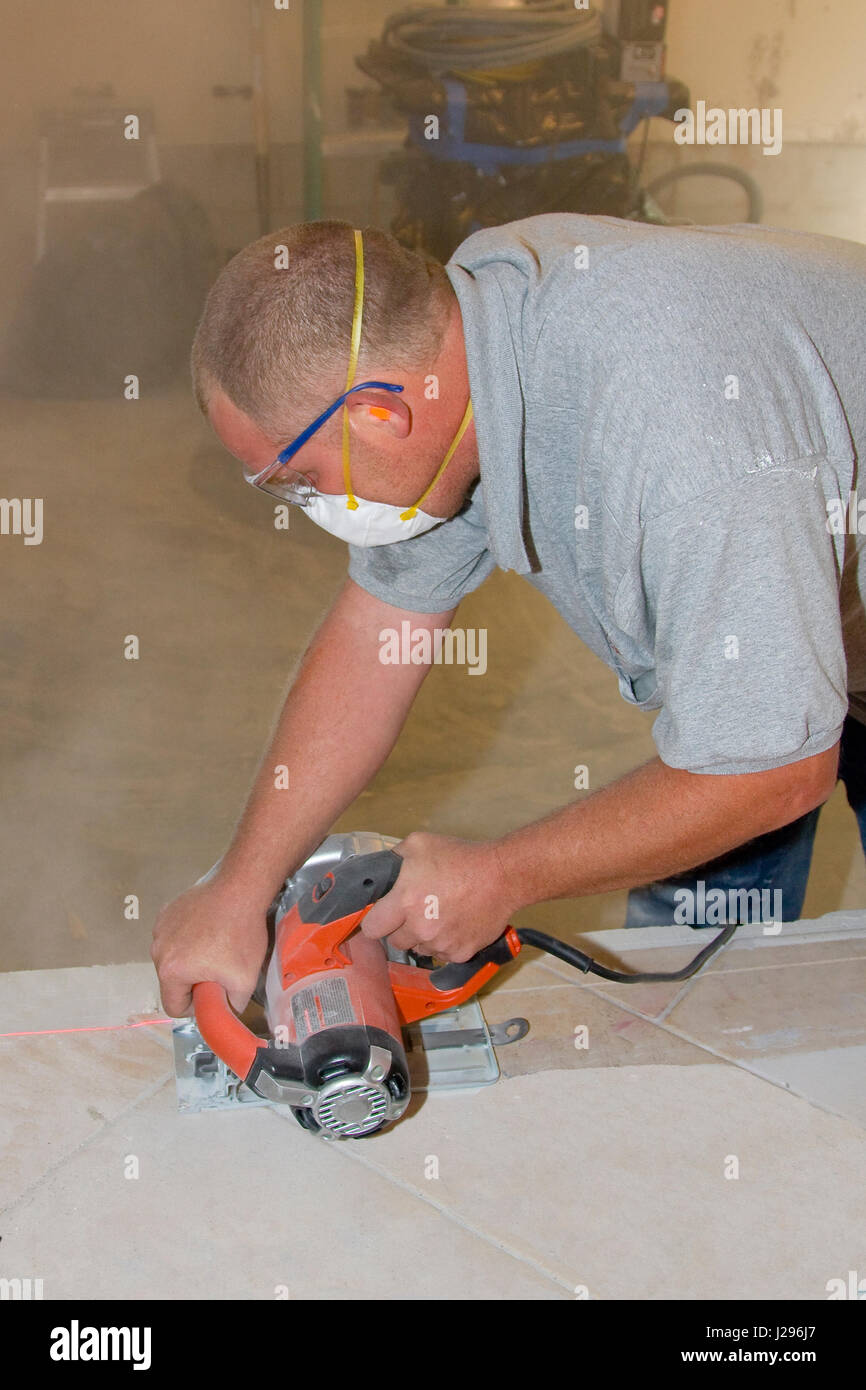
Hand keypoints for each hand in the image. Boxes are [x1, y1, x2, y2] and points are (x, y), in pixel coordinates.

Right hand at [151, 875, 269, 1017]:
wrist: (240, 890)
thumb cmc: (241, 936)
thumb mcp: (244, 982)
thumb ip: (230, 1007)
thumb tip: (223, 1013)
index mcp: (170, 972)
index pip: (173, 1007)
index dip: (194, 1007)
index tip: (213, 993)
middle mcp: (158, 951)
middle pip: (171, 982)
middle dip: (193, 981)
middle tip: (219, 968)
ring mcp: (160, 929)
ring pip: (172, 958)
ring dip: (189, 959)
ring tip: (215, 945)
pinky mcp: (166, 912)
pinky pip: (173, 937)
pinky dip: (187, 938)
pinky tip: (208, 928)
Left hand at [360, 830, 516, 961]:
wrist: (502, 876)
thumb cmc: (462, 858)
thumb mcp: (420, 844)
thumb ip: (394, 858)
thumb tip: (383, 870)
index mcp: (405, 902)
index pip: (372, 928)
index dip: (376, 921)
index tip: (383, 916)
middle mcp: (420, 928)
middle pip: (395, 942)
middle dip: (401, 928)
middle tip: (416, 911)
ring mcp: (441, 944)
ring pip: (420, 948)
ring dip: (424, 936)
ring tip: (440, 914)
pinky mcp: (461, 953)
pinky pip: (443, 954)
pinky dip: (446, 943)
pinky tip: (455, 923)